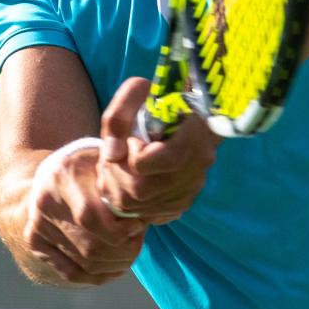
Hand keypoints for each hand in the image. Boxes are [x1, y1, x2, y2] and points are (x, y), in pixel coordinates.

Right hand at [24, 145, 146, 285]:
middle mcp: (45, 202)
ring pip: (84, 262)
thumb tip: (144, 210)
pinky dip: (98, 276)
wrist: (52, 175)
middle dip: (123, 250)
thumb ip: (122, 181)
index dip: (120, 230)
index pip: (91, 217)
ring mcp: (37, 225)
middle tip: (138, 242)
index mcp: (63, 176)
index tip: (139, 225)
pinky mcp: (34, 243)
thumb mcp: (105, 162)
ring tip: (130, 252)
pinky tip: (114, 268)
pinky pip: (71, 273)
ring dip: (115, 265)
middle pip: (90, 245)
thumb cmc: (90, 167)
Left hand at [97, 78, 220, 223]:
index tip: (132, 140)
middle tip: (115, 156)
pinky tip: (130, 179)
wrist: (184, 116)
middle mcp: (196, 169)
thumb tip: (112, 155)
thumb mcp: (136, 93)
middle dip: (116, 173)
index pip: (148, 163)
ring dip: (117, 187)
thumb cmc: (158, 101)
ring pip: (138, 206)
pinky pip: (146, 214)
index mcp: (192, 137)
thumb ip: (118, 117)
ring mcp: (190, 190)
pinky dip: (130, 200)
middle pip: (140, 189)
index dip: (131, 155)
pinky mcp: (182, 203)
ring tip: (118, 166)